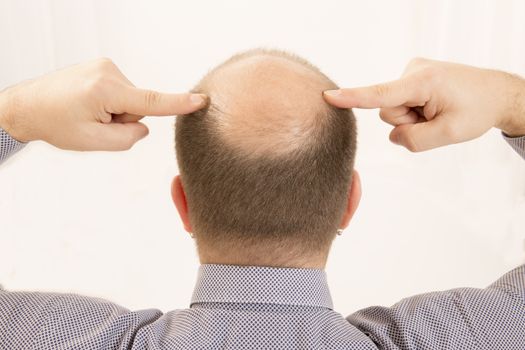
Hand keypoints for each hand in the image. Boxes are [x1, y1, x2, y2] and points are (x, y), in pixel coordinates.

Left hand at [0, 58, 206, 150]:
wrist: (28, 106)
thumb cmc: (56, 125)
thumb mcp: (93, 142)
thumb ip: (128, 138)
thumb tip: (144, 125)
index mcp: (105, 91)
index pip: (150, 102)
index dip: (179, 104)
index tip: (201, 100)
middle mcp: (108, 72)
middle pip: (138, 106)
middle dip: (122, 119)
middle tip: (93, 123)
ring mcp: (105, 66)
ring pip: (130, 100)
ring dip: (114, 111)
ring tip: (87, 113)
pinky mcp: (103, 66)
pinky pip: (121, 91)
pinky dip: (110, 102)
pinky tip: (88, 103)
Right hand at [324, 58, 524, 151]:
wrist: (496, 93)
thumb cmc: (477, 110)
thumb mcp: (449, 134)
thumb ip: (414, 141)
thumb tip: (394, 136)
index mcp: (424, 82)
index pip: (381, 94)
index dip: (353, 97)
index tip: (329, 95)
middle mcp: (414, 71)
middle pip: (388, 112)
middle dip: (408, 122)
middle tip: (437, 119)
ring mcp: (413, 71)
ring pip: (394, 110)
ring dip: (413, 118)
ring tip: (438, 111)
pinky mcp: (412, 76)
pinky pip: (401, 102)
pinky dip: (415, 110)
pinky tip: (434, 105)